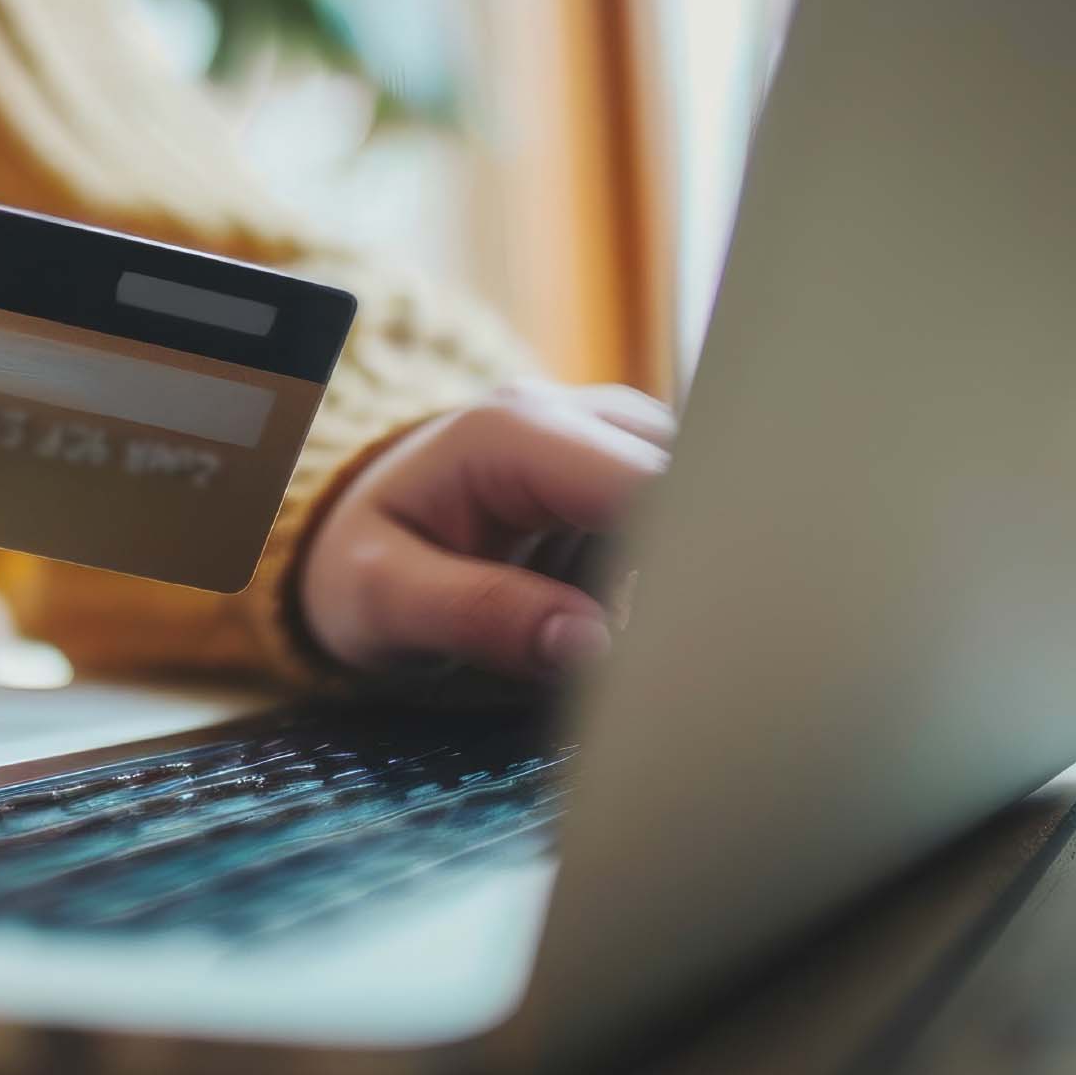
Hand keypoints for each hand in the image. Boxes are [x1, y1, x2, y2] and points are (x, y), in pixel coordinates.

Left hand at [298, 382, 672, 684]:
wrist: (362, 532)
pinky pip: (700, 522)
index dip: (688, 563)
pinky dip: (689, 577)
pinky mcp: (643, 477)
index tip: (691, 641)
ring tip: (650, 644)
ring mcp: (621, 441)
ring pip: (713, 504)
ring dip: (698, 578)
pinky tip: (650, 623)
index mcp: (515, 430)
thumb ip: (476, 616)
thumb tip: (589, 642)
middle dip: (701, 574)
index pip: (649, 485)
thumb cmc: (365, 564)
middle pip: (701, 484)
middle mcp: (582, 415)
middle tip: (678, 660)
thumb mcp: (382, 598)